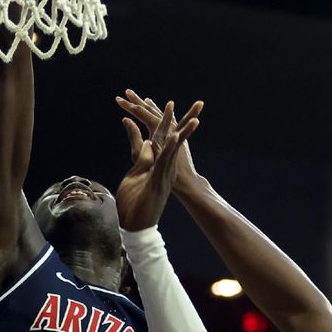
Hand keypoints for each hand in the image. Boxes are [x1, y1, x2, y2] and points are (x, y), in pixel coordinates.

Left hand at [116, 100, 200, 231]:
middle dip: (181, 121)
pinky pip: (165, 161)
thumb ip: (140, 154)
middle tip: (196, 104)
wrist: (136, 226)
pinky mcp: (158, 181)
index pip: (163, 136)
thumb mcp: (135, 172)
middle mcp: (165, 166)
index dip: (165, 119)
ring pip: (174, 149)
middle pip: (174, 138)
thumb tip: (145, 140)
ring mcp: (163, 174)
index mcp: (159, 163)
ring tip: (194, 118)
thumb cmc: (135, 202)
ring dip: (183, 133)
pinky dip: (169, 148)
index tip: (169, 104)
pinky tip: (174, 135)